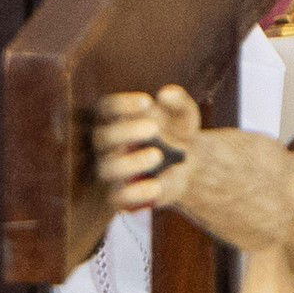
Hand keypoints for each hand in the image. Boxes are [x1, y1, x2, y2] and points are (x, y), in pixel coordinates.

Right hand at [93, 85, 200, 210]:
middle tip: (154, 128)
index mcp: (116, 118)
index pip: (105, 108)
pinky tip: (157, 185)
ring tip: (157, 155)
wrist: (191, 163)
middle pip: (102, 137)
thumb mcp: (184, 113)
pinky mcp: (121, 195)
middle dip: (126, 132)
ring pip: (107, 168)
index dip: (121, 104)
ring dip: (130, 163)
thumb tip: (166, 94)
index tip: (147, 101)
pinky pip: (118, 198)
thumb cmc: (178, 130)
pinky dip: (136, 193)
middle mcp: (107, 144)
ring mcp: (113, 170)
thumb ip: (178, 101)